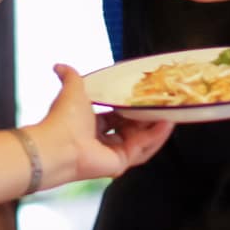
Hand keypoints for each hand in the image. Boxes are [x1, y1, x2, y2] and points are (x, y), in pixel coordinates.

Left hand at [32, 63, 171, 185]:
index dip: (130, 107)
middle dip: (146, 118)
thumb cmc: (65, 118)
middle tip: (163, 104)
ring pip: (140, 141)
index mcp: (90, 125)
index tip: (145, 96)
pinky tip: (167, 123)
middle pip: (130, 130)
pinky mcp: (120, 164)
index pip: (115, 117)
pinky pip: (142, 149)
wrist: (59, 144)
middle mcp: (102, 142)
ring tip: (171, 112)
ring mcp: (112, 154)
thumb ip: (71, 77)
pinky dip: (155, 137)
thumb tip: (58, 66)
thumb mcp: (73, 90)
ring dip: (156, 127)